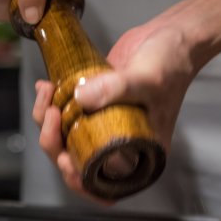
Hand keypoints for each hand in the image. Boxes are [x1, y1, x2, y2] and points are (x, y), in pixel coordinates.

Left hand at [31, 22, 195, 200]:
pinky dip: (51, 103)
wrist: (173, 37)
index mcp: (139, 152)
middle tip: (52, 116)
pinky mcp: (96, 102)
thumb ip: (117, 89)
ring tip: (47, 93)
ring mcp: (106, 123)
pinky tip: (47, 86)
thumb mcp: (148, 80)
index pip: (103, 182)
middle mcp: (121, 143)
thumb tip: (79, 98)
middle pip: (77, 159)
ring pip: (66, 136)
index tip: (65, 157)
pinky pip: (67, 112)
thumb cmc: (172, 64)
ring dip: (48, 120)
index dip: (78, 178)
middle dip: (55, 143)